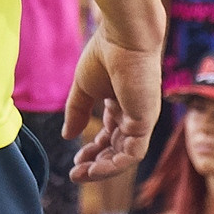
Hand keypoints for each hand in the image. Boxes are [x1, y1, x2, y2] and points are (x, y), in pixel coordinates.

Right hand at [65, 29, 162, 180]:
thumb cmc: (104, 54)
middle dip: (96, 163)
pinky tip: (95, 168)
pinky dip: (115, 164)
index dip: (92, 150)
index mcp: (120, 104)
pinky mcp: (145, 122)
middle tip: (77, 174)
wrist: (123, 38)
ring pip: (124, 155)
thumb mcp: (84, 88)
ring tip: (83, 175)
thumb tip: (67, 136)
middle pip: (116, 149)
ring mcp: (141, 120)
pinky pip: (132, 153)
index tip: (75, 160)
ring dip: (104, 168)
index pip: (109, 135)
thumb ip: (76, 112)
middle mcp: (133, 114)